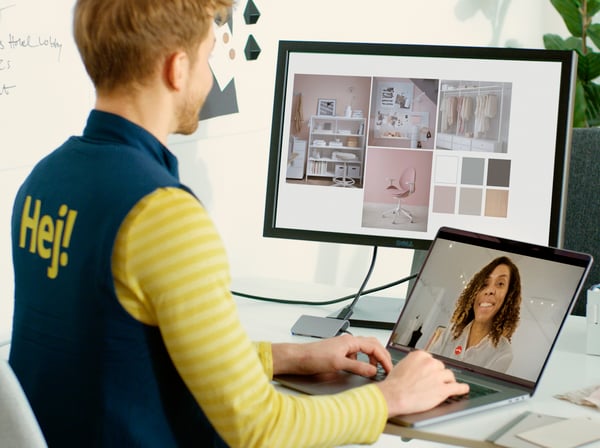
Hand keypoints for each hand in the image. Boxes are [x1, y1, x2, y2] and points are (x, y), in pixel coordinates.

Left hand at [272, 334, 391, 376]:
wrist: (299, 358)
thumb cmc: (314, 357)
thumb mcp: (338, 364)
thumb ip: (358, 367)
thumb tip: (373, 371)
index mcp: (350, 341)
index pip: (375, 347)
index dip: (384, 358)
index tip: (389, 369)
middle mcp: (348, 342)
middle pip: (372, 345)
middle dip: (382, 356)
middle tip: (387, 368)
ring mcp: (344, 347)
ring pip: (365, 349)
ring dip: (373, 358)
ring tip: (376, 370)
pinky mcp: (339, 353)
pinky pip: (356, 355)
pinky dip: (363, 361)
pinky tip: (360, 369)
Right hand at [376, 350, 469, 416]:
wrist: (394, 396)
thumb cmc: (394, 384)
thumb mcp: (401, 365)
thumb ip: (413, 364)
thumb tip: (418, 368)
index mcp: (420, 355)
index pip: (431, 359)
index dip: (431, 368)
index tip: (431, 372)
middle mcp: (430, 363)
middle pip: (441, 367)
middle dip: (438, 374)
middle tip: (433, 381)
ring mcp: (437, 376)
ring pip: (449, 375)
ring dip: (447, 381)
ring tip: (446, 385)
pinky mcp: (442, 389)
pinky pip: (457, 388)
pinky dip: (461, 388)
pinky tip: (463, 389)